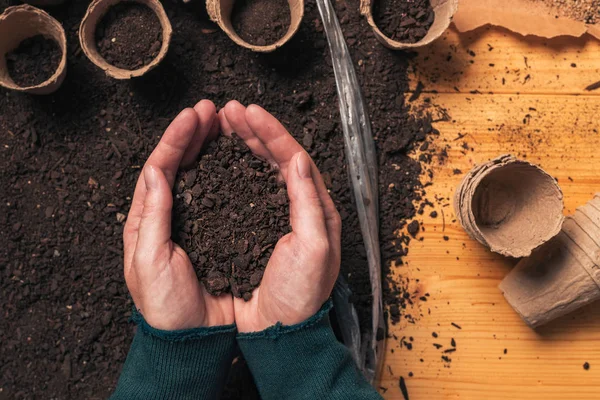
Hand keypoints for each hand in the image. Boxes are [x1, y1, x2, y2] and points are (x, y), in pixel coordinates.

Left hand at [123, 100, 233, 329]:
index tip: (194, 116)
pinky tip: (240, 158)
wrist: (193, 338)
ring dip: (211, 146)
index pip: (160, 167)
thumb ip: (152, 218)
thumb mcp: (149, 263)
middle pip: (180, 163)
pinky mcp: (218, 231)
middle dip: (194, 133)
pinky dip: (229, 172)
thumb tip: (156, 173)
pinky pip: (222, 195)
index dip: (177, 139)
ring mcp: (196, 221)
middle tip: (212, 110)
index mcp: (147, 219)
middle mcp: (170, 215)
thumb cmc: (167, 308)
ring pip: (202, 174)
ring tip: (225, 123)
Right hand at [219, 101, 341, 331]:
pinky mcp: (256, 227)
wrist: (281, 331)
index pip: (294, 158)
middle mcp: (299, 207)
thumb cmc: (300, 296)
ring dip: (242, 145)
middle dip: (253, 131)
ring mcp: (277, 216)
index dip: (271, 133)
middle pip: (277, 158)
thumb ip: (308, 203)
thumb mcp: (313, 250)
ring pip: (260, 170)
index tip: (248, 113)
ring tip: (222, 125)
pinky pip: (246, 190)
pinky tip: (218, 159)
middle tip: (228, 111)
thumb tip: (298, 160)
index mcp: (317, 209)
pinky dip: (232, 171)